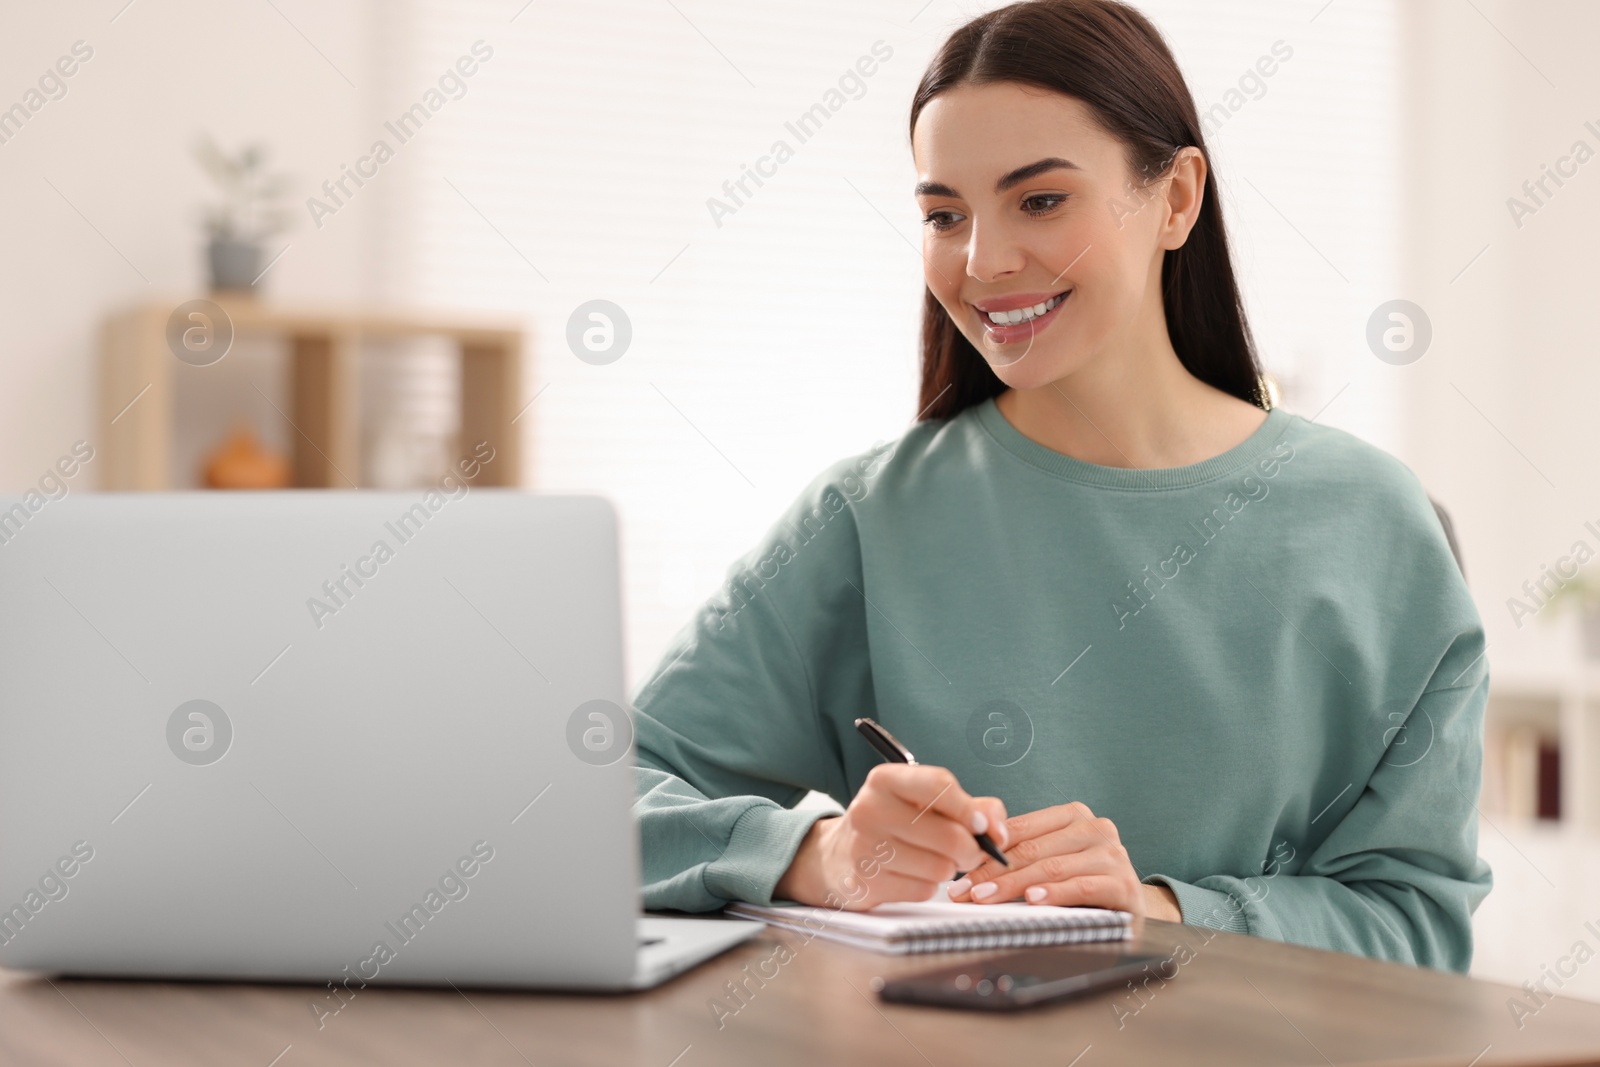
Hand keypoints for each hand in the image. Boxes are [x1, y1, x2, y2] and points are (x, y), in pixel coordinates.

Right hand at [774, 764, 1007, 909]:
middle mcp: (869, 809)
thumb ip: (971, 806)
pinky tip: (912, 875)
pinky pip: (923, 890)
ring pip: (940, 868)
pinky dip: (928, 886)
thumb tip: (997, 829)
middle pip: (949, 835)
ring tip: (932, 860)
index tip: (984, 826)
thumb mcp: (923, 802)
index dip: (969, 808)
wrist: (836, 856)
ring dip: (947, 870)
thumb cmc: (893, 823)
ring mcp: (865, 848)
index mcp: (884, 780)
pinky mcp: (866, 883)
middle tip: (969, 852)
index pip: (938, 785)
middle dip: (970, 849)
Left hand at [947, 800, 1158, 918]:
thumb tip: (970, 858)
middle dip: (993, 871)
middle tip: (965, 889)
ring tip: (986, 896)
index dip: (987, 849)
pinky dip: (1054, 893)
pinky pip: (1081, 886)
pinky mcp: (1124, 884)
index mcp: (1072, 816)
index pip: (1021, 829)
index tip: (960, 868)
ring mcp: (1112, 854)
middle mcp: (1095, 828)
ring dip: (1014, 884)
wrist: (1131, 910)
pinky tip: (1033, 900)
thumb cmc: (1082, 884)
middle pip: (1032, 849)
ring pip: (1052, 867)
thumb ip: (1022, 853)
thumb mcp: (1052, 862)